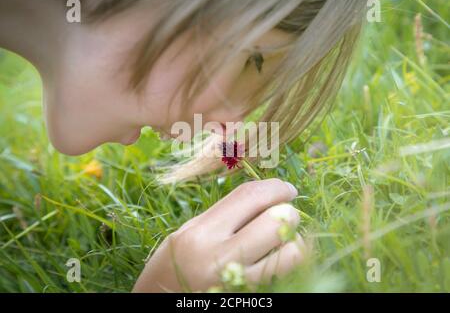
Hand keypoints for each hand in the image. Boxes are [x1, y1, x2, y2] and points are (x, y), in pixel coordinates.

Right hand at [132, 178, 304, 291]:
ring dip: (294, 242)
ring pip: (293, 252)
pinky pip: (285, 275)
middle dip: (289, 213)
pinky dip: (288, 262)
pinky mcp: (250, 297)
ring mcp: (237, 283)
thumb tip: (266, 197)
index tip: (286, 189)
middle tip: (284, 215)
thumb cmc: (172, 265)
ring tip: (281, 242)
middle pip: (277, 220)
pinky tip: (277, 259)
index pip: (250, 197)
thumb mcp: (188, 233)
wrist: (156, 304)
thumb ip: (224, 216)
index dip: (275, 187)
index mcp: (201, 233)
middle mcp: (219, 257)